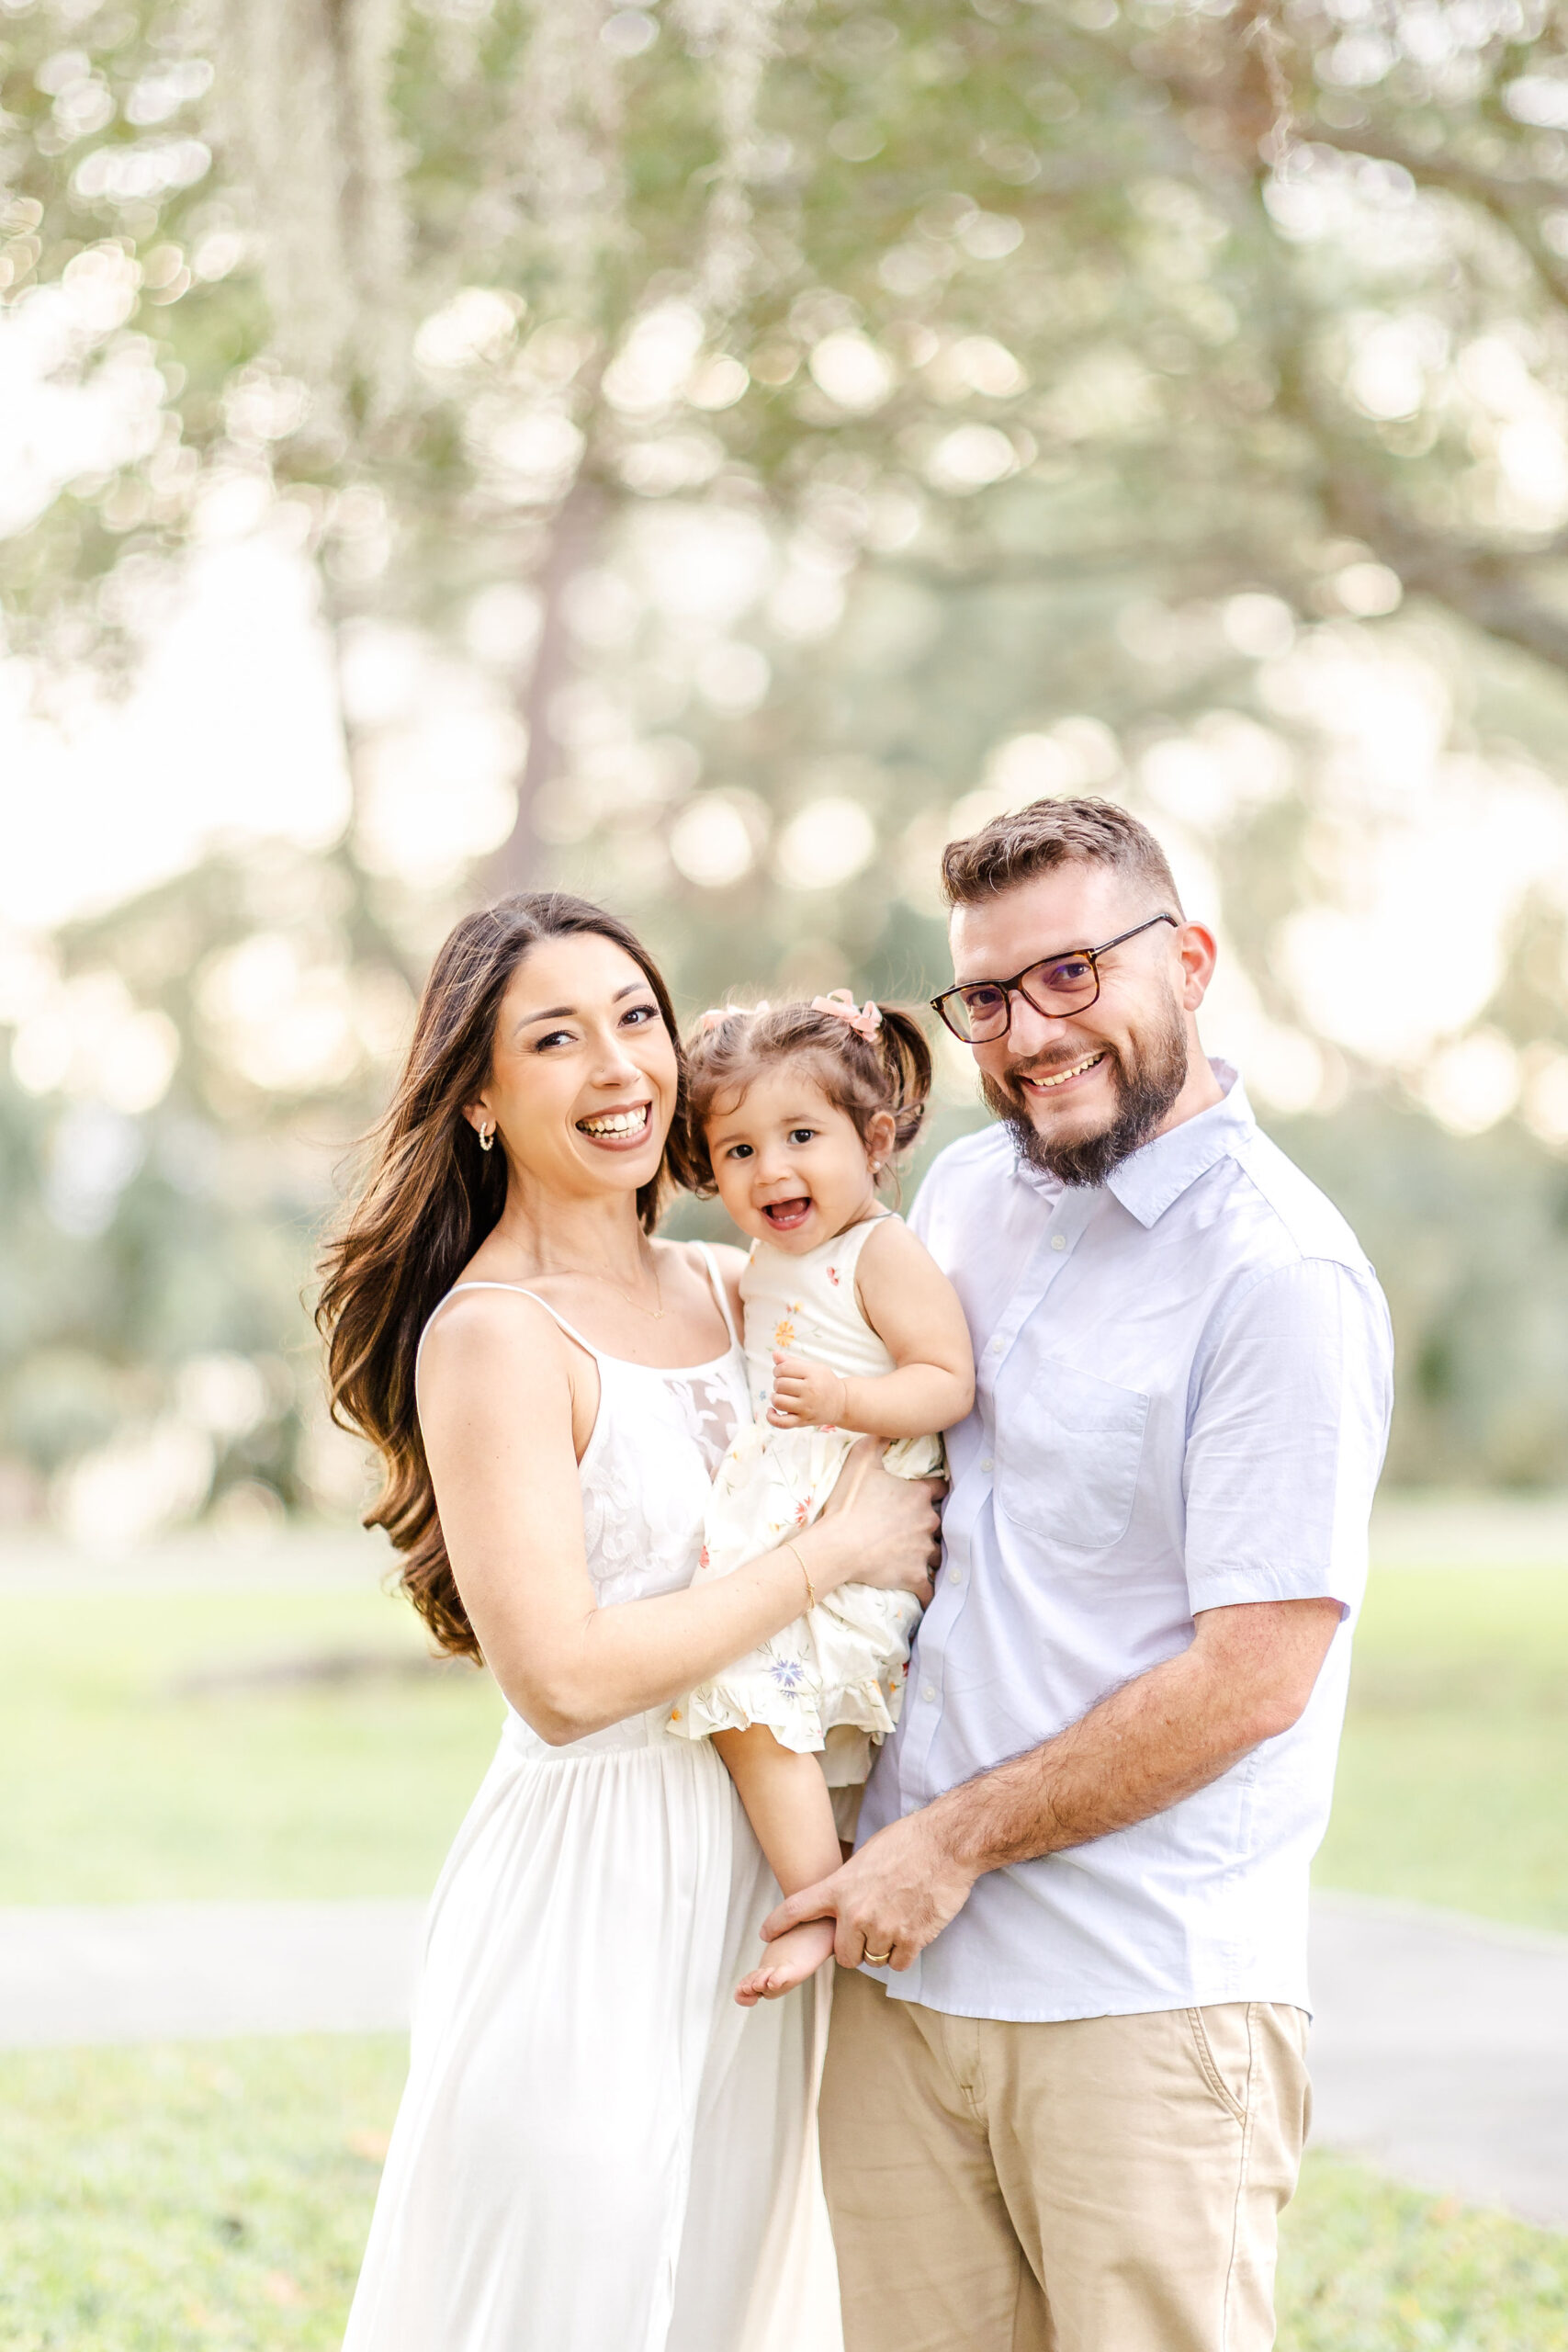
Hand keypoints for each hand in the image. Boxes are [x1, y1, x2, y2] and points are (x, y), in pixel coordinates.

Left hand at [759, 1805, 978, 1972]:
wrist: (945, 1844)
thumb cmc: (909, 1842)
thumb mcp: (865, 1856)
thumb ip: (849, 1884)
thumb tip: (844, 1901)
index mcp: (840, 1887)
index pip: (797, 1909)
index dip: (778, 1924)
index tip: (765, 1933)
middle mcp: (856, 1912)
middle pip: (843, 1956)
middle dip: (855, 1947)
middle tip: (872, 1929)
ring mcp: (883, 1929)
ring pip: (872, 1961)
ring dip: (882, 1949)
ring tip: (898, 1920)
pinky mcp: (911, 1940)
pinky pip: (898, 1965)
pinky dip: (904, 1954)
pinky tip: (912, 1931)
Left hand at [768, 1350, 846, 1428]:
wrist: (842, 1403)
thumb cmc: (824, 1382)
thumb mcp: (814, 1367)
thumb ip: (793, 1361)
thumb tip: (774, 1354)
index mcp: (813, 1374)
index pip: (784, 1368)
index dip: (778, 1369)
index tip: (783, 1372)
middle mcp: (810, 1391)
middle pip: (780, 1384)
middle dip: (778, 1382)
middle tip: (786, 1384)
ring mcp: (806, 1408)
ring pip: (778, 1402)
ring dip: (775, 1397)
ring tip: (782, 1395)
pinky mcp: (802, 1421)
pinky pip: (781, 1423)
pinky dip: (772, 1418)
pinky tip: (771, 1411)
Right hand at [817, 1436, 942, 1603]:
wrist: (837, 1546)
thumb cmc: (848, 1503)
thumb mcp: (861, 1460)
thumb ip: (879, 1439)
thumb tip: (890, 1424)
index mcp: (918, 1495)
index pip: (941, 1487)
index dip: (935, 1489)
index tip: (929, 1493)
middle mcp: (928, 1521)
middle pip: (941, 1522)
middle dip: (931, 1524)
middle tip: (915, 1527)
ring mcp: (923, 1551)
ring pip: (938, 1554)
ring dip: (930, 1555)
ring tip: (916, 1557)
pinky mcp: (915, 1576)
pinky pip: (931, 1588)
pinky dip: (929, 1591)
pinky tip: (925, 1593)